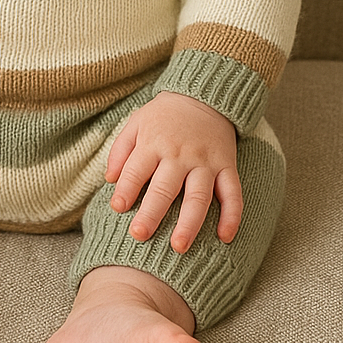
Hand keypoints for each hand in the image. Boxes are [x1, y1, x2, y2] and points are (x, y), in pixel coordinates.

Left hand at [105, 91, 241, 253]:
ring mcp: (205, 161)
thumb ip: (120, 150)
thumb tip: (109, 180)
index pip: (136, 170)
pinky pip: (233, 193)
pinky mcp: (227, 166)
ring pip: (199, 196)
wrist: (204, 95)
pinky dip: (232, 216)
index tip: (118, 208)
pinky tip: (225, 237)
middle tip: (139, 235)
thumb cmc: (163, 115)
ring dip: (189, 223)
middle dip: (152, 213)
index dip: (125, 189)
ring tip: (179, 247)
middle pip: (165, 188)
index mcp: (154, 142)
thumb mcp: (136, 122)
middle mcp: (180, 154)